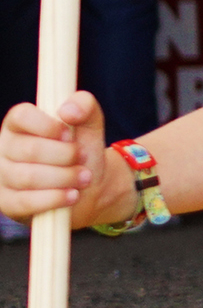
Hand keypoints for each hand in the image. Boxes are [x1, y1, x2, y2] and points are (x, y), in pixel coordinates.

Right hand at [0, 94, 112, 226]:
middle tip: (83, 158)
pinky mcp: (6, 202)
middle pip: (29, 150)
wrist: (88, 187)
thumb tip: (68, 110)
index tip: (68, 134)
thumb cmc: (82, 150)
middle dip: (65, 156)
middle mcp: (5, 147)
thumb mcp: (89, 124)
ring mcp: (2, 175)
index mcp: (20, 124)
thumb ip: (84, 106)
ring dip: (64, 178)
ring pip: (28, 177)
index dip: (47, 125)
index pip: (21, 116)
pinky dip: (54, 198)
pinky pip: (25, 202)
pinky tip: (72, 195)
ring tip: (85, 178)